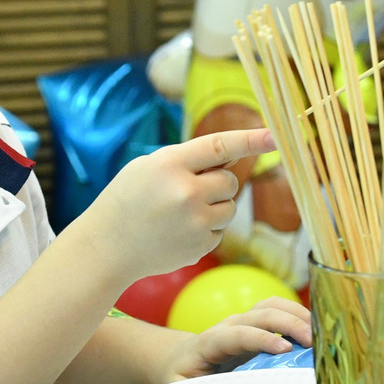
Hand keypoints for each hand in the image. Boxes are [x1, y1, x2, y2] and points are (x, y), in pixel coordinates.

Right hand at [83, 128, 274, 282]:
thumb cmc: (128, 200)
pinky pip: (220, 231)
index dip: (250, 139)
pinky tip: (178, 232)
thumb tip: (233, 159)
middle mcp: (185, 192)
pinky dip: (206, 229)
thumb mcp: (150, 167)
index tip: (275, 135)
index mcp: (169, 164)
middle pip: (230, 181)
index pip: (219, 146)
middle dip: (218, 183)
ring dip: (216, 206)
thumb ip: (190, 160)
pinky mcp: (200, 247)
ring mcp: (194, 223)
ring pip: (230, 207)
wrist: (107, 246)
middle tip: (189, 191)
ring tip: (182, 213)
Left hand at [162, 298, 314, 382]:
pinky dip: (297, 314)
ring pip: (271, 305)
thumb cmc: (182, 382)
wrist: (178, 361)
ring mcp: (243, 322)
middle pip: (260, 314)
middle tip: (313, 344)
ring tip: (319, 335)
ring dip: (296, 314)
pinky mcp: (255, 324)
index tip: (284, 350)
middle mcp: (228, 326)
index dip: (261, 339)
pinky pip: (278, 310)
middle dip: (288, 324)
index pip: (237, 335)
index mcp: (209, 344)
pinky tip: (315, 331)